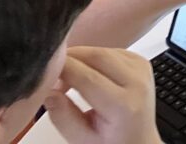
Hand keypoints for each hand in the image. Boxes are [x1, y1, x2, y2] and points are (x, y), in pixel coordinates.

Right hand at [43, 47, 162, 143]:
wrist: (140, 141)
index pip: (88, 77)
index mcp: (124, 106)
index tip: (43, 69)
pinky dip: (93, 58)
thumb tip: (48, 91)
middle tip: (51, 72)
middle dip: (70, 58)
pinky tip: (84, 73)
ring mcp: (142, 69)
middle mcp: (137, 83)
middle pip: (98, 56)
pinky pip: (111, 51)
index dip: (63, 68)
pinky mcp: (140, 61)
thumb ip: (63, 117)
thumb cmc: (111, 142)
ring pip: (103, 50)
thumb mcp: (82, 140)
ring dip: (80, 57)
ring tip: (65, 78)